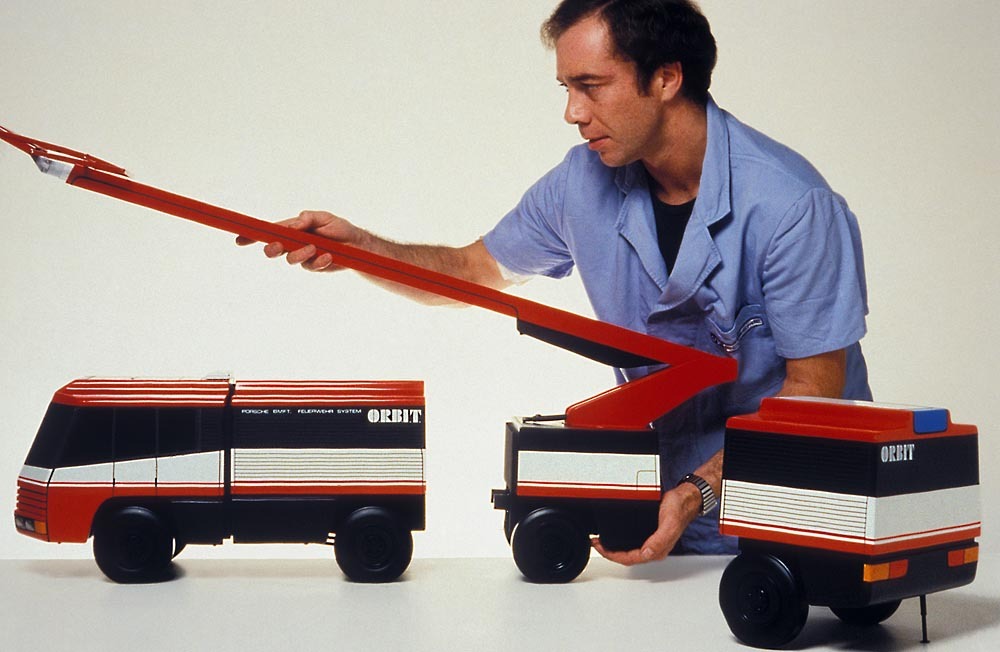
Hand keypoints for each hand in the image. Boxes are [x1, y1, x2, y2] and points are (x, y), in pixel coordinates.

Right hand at [236, 210, 365, 271]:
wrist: (357, 245)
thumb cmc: (339, 228)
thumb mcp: (324, 218)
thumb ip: (307, 219)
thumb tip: (292, 225)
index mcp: (292, 229)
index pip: (270, 231)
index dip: (253, 235)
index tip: (240, 238)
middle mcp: (294, 243)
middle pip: (273, 249)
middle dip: (272, 248)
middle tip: (278, 246)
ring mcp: (303, 256)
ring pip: (291, 259)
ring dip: (301, 253)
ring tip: (315, 247)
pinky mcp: (313, 266)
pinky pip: (310, 266)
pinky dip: (319, 261)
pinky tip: (328, 256)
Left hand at [591, 482, 700, 564]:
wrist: (686, 498)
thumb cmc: (680, 509)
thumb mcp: (669, 523)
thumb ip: (659, 540)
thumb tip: (647, 553)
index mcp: (657, 549)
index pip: (631, 559)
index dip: (613, 556)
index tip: (600, 549)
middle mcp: (654, 547)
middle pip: (628, 557)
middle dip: (610, 554)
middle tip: (596, 545)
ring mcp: (651, 541)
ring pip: (629, 551)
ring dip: (614, 548)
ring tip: (601, 542)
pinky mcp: (650, 533)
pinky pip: (632, 541)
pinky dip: (621, 540)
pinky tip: (615, 535)